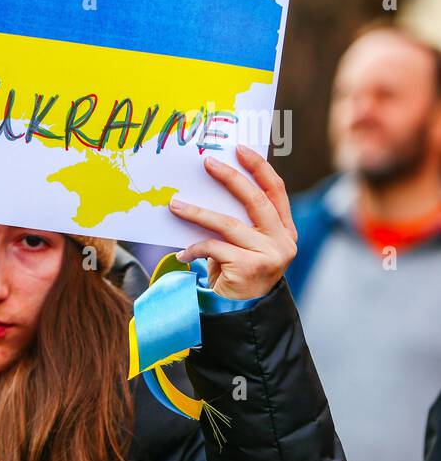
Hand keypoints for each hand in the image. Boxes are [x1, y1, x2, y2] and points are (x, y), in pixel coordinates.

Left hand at [169, 144, 297, 300]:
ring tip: (175, 205)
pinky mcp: (250, 268)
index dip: (259, 168)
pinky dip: (194, 248)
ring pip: (228, 224)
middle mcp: (283, 240)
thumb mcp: (244, 243)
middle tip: (207, 163)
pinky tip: (182, 253)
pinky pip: (214, 249)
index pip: (275, 191)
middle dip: (230, 179)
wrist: (242, 310)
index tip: (240, 150)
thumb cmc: (238, 271)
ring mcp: (270, 255)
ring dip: (198, 212)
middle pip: (255, 201)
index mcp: (284, 229)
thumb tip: (209, 189)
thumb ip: (238, 220)